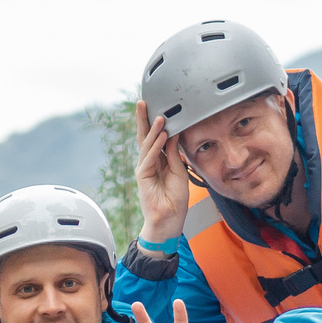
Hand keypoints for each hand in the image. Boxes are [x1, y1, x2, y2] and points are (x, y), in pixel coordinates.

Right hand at [133, 101, 187, 243]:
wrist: (169, 220)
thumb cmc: (175, 200)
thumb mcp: (180, 172)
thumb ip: (175, 154)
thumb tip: (174, 134)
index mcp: (158, 160)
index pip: (155, 137)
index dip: (154, 123)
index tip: (157, 107)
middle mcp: (149, 162)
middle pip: (145, 136)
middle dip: (144, 119)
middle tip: (143, 102)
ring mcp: (144, 168)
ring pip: (147, 145)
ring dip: (153, 130)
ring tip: (159, 117)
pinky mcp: (142, 176)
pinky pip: (150, 158)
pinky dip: (156, 146)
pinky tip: (162, 137)